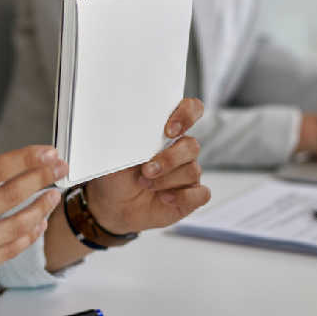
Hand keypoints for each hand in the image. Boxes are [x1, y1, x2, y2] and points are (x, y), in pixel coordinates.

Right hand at [0, 96, 68, 302]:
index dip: (27, 158)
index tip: (48, 151)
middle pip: (13, 194)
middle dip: (43, 177)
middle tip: (62, 167)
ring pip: (16, 225)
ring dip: (41, 208)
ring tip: (55, 194)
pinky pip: (7, 251)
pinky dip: (27, 236)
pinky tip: (38, 224)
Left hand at [85, 98, 210, 234]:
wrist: (114, 205)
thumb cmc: (118, 175)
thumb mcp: (118, 153)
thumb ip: (131, 138)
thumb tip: (132, 126)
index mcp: (167, 132)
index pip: (191, 110)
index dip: (186, 115)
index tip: (169, 130)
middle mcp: (181, 150)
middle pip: (192, 146)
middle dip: (169, 159)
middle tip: (147, 169)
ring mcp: (188, 174)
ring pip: (193, 170)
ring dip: (167, 180)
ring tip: (145, 184)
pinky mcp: (191, 197)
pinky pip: (202, 194)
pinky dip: (183, 196)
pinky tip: (164, 198)